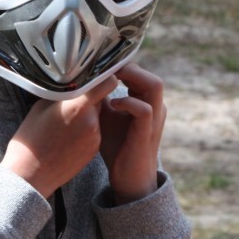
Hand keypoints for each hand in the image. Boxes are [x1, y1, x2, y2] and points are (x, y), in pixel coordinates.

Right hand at [2, 76, 117, 198]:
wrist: (30, 175)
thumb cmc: (30, 139)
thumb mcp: (41, 107)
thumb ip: (62, 93)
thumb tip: (70, 83)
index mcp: (78, 105)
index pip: (106, 82)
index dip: (103, 76)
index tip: (95, 74)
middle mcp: (92, 120)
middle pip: (101, 98)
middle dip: (89, 95)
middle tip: (72, 98)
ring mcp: (95, 136)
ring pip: (97, 114)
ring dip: (87, 113)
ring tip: (66, 121)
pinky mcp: (94, 149)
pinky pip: (94, 130)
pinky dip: (85, 128)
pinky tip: (68, 135)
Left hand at [98, 63, 165, 204]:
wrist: (127, 176)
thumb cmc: (117, 145)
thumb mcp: (106, 115)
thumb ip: (102, 96)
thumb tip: (83, 78)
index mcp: (147, 101)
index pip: (141, 73)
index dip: (122, 65)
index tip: (99, 62)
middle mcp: (155, 106)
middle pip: (149, 74)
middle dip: (128, 68)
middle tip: (104, 69)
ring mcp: (155, 119)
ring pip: (154, 85)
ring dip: (132, 78)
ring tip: (110, 79)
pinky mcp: (148, 132)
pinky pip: (144, 109)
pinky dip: (128, 102)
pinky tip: (112, 103)